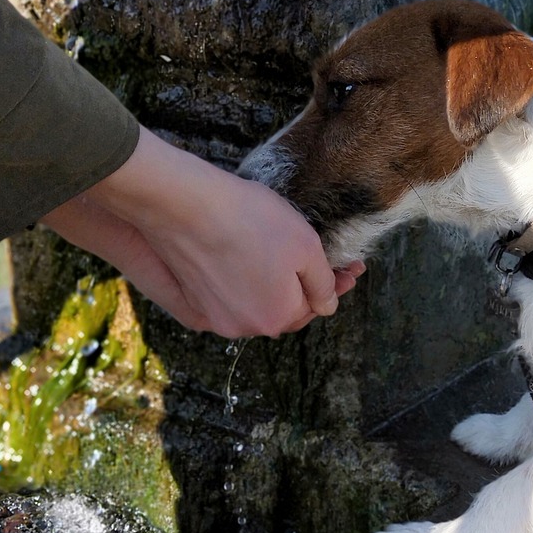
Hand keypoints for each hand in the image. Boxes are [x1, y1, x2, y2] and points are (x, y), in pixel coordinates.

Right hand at [41, 127, 363, 335]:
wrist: (184, 205)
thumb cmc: (249, 221)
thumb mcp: (305, 247)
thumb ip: (323, 283)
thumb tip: (328, 307)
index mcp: (277, 316)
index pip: (313, 307)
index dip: (331, 285)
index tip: (348, 266)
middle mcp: (245, 326)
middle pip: (283, 310)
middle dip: (301, 287)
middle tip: (318, 258)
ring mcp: (216, 317)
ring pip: (255, 304)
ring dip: (270, 285)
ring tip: (279, 254)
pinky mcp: (193, 301)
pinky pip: (229, 295)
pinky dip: (242, 280)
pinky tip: (245, 255)